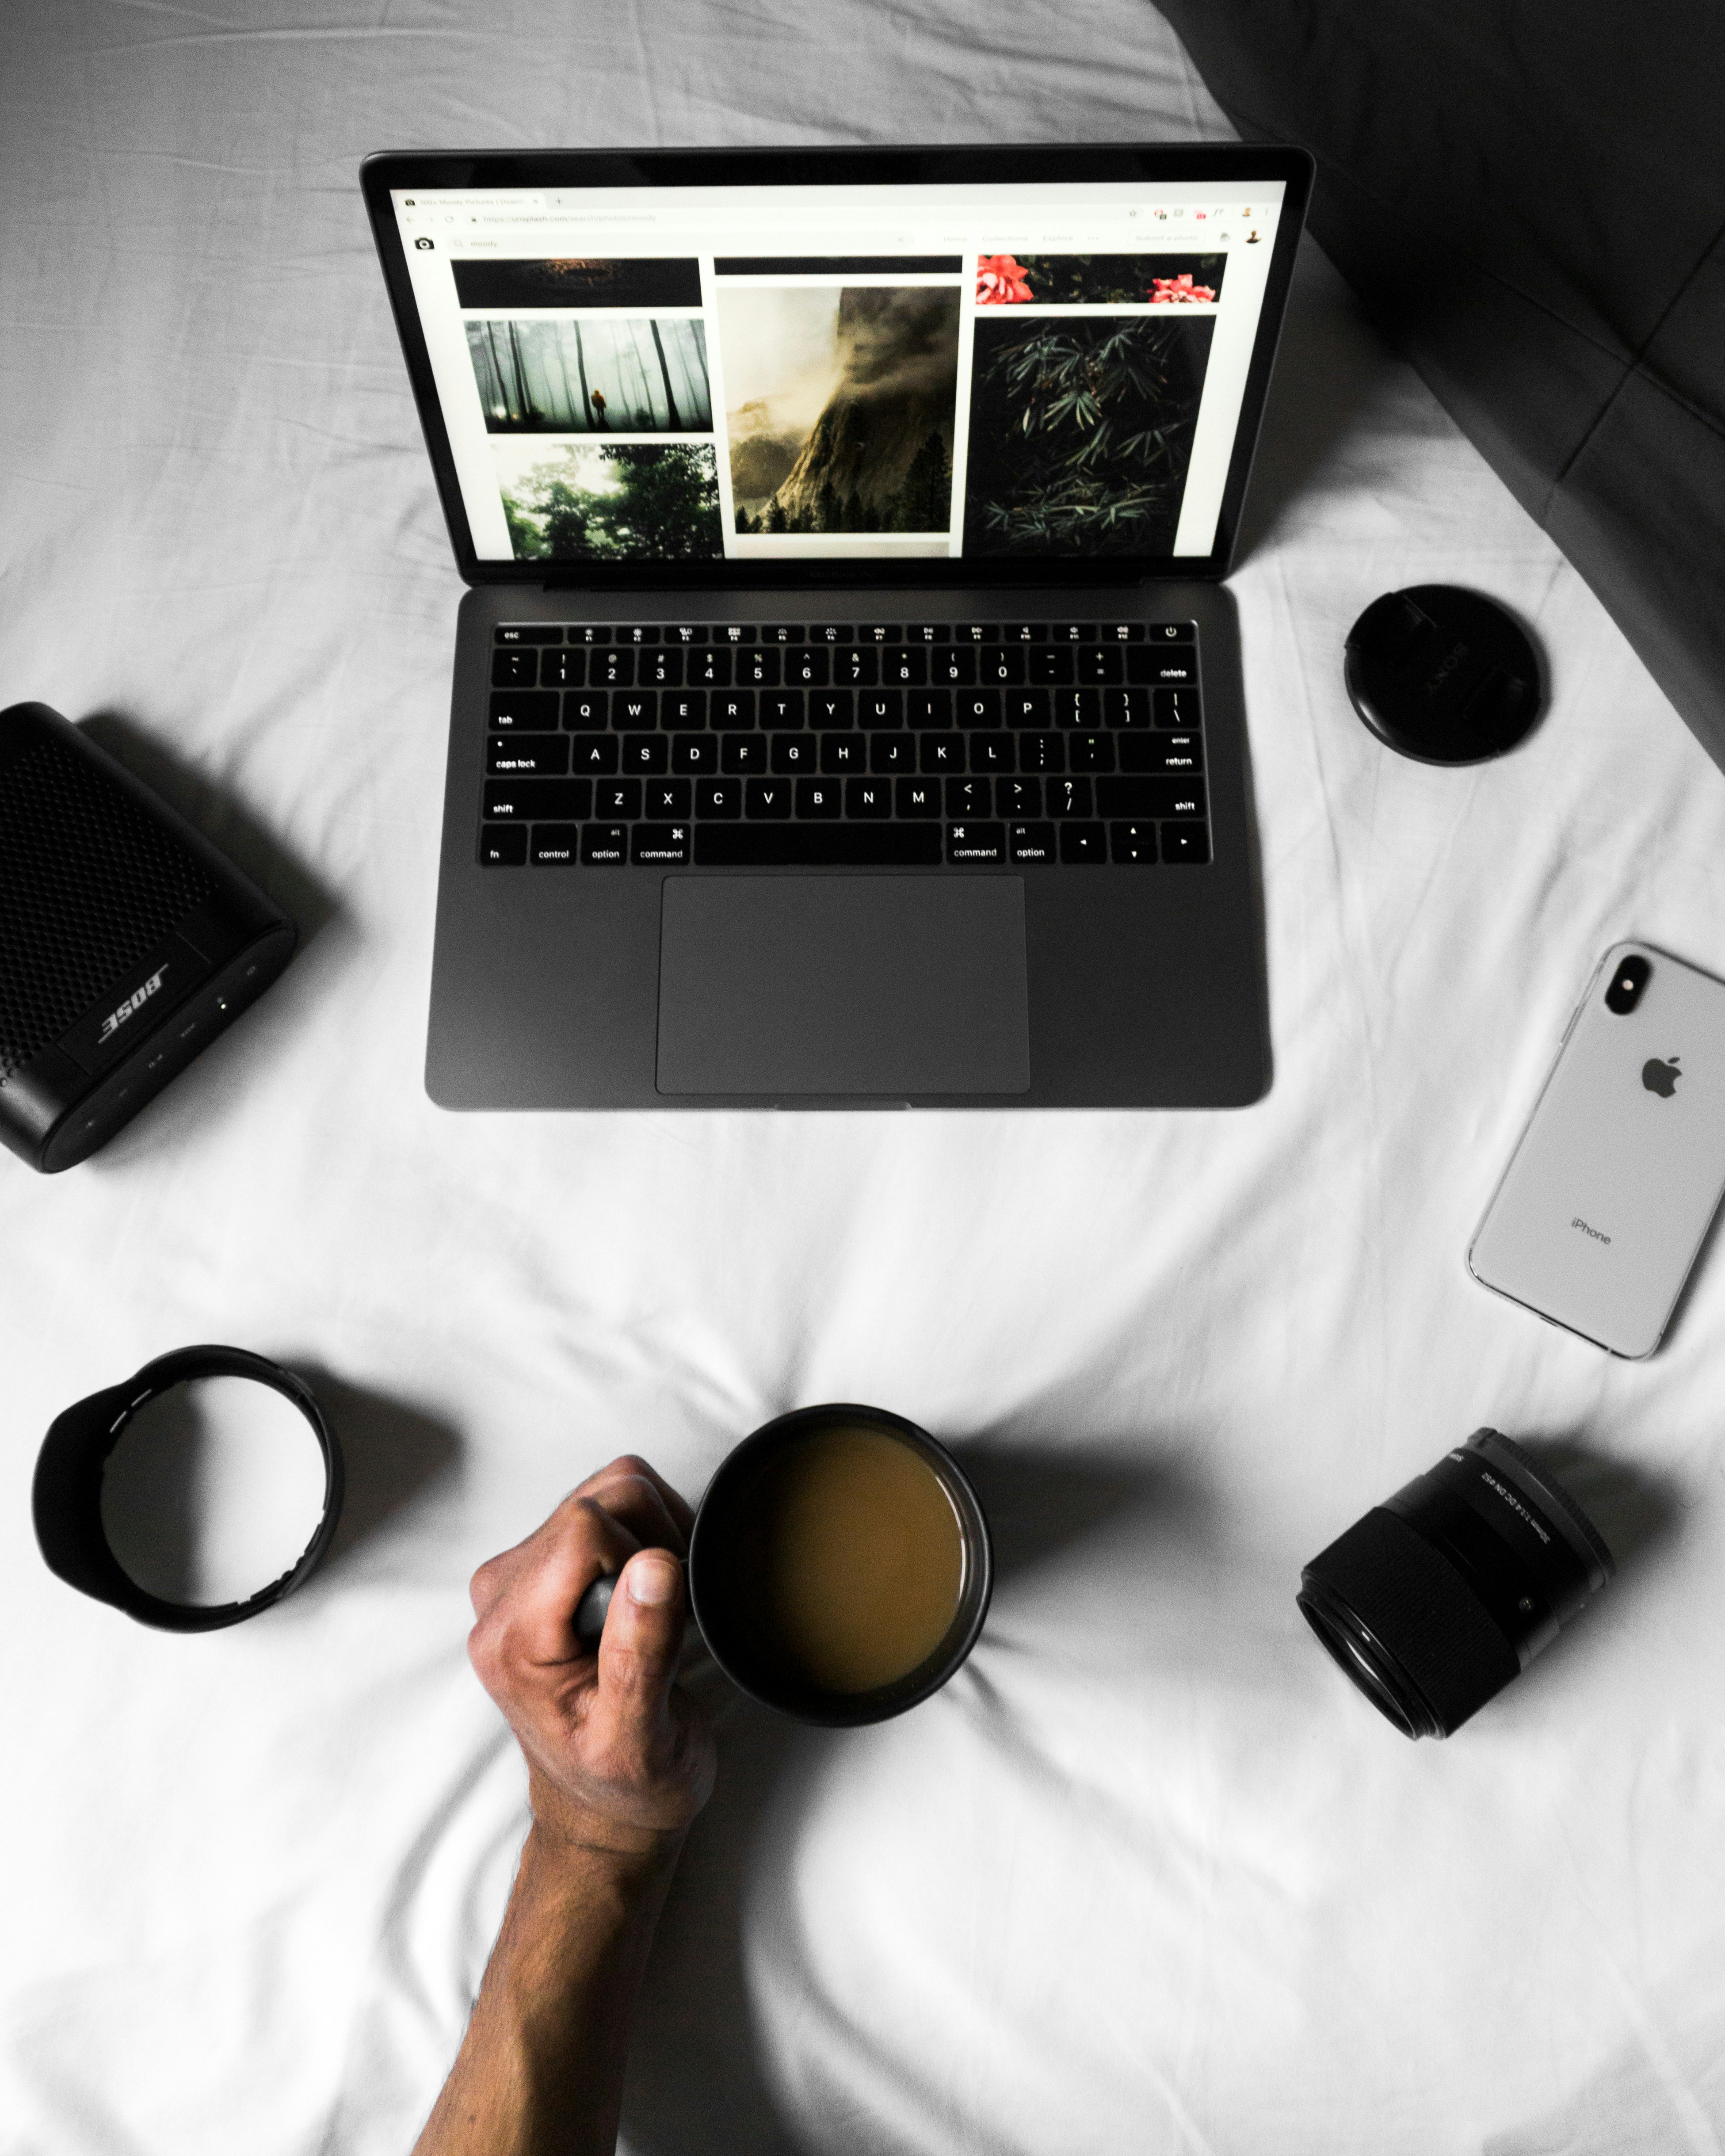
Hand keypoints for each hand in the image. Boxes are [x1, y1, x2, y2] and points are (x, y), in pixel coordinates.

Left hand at [467, 1455, 716, 1860]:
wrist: (604, 1804)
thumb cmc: (624, 1784)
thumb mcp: (640, 1739)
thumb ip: (641, 1653)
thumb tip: (654, 1565)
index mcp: (511, 1636)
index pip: (583, 1530)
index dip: (641, 1560)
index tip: (658, 1621)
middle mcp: (501, 1593)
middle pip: (600, 1499)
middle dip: (654, 1547)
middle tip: (663, 1623)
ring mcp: (522, 1571)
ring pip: (611, 1488)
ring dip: (655, 1539)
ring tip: (658, 1613)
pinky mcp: (547, 1558)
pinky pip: (614, 1501)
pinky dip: (650, 1534)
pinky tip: (651, 1596)